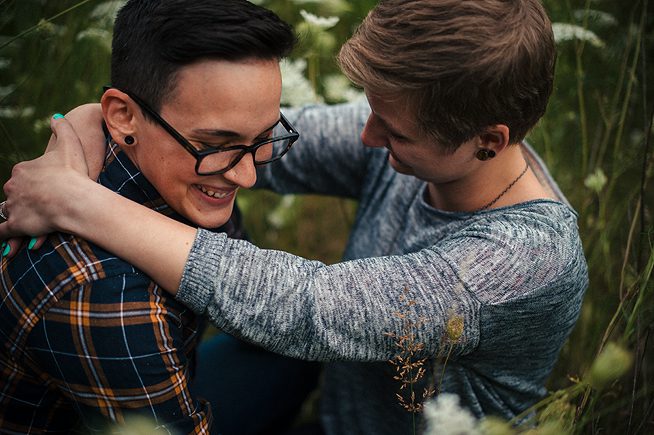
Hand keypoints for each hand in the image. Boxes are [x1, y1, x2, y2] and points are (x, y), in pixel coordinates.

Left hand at [0, 114, 89, 255]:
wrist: (75, 198)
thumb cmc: (74, 172)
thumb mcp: (70, 144)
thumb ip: (62, 128)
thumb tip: (56, 117)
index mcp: (23, 170)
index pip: (24, 178)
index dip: (36, 185)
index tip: (47, 190)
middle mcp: (13, 186)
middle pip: (15, 194)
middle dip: (24, 201)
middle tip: (40, 208)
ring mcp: (13, 206)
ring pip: (8, 211)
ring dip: (15, 216)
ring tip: (26, 224)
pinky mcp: (17, 225)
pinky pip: (4, 231)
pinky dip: (4, 236)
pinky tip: (8, 241)